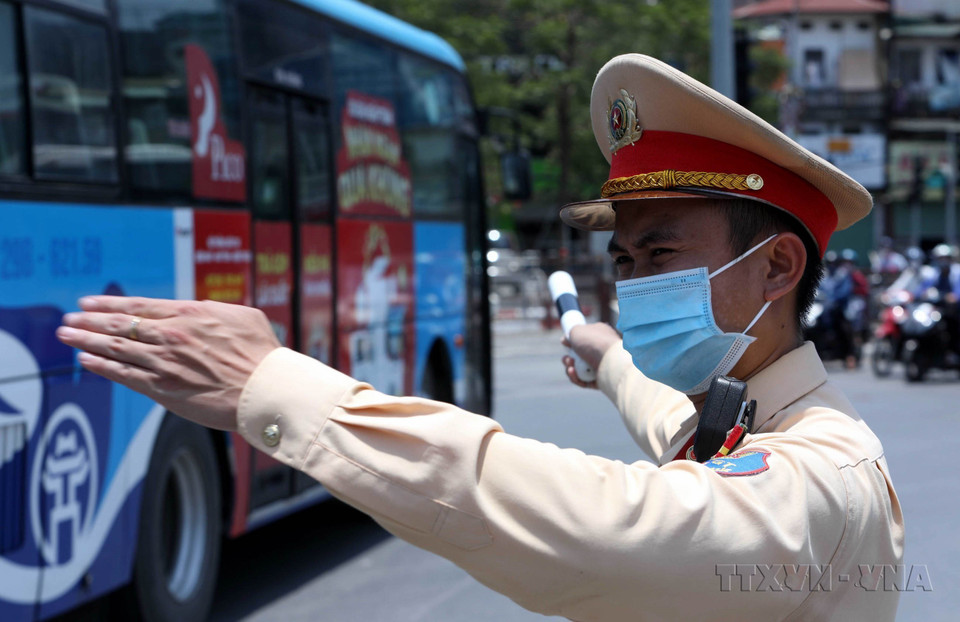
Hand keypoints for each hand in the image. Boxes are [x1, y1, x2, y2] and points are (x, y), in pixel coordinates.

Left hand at [56, 297, 281, 430]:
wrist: (266, 389)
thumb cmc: (262, 354)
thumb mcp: (243, 317)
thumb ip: (215, 312)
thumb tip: (203, 310)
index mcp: (190, 314)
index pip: (139, 306)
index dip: (110, 303)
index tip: (89, 302)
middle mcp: (172, 335)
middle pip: (120, 325)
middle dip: (90, 320)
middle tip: (69, 319)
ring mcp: (165, 362)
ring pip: (116, 348)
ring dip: (87, 340)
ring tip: (67, 335)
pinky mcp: (164, 388)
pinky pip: (124, 375)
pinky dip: (102, 366)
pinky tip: (86, 360)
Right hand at [560, 323, 619, 388]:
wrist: (610, 361)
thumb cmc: (594, 343)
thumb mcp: (577, 331)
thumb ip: (570, 333)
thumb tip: (565, 340)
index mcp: (600, 335)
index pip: (584, 339)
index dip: (572, 342)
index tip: (565, 343)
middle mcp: (601, 351)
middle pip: (579, 356)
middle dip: (569, 358)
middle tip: (568, 358)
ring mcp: (601, 366)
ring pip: (580, 370)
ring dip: (570, 368)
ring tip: (570, 366)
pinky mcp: (600, 380)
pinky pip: (584, 381)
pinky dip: (575, 378)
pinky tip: (572, 372)